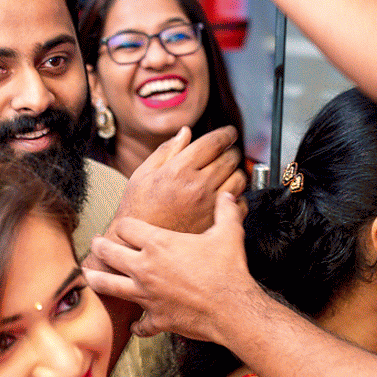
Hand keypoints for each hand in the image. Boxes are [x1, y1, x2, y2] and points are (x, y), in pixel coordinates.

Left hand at [85, 192, 255, 342]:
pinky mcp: (155, 318)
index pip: (127, 227)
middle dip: (99, 247)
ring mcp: (146, 294)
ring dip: (97, 280)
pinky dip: (137, 325)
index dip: (124, 225)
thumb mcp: (229, 233)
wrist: (233, 309)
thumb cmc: (229, 270)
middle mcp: (145, 267)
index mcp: (158, 243)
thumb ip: (226, 211)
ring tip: (88, 277)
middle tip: (95, 244)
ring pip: (110, 285)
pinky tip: (134, 325)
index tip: (124, 226)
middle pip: (109, 253)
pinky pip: (140, 324)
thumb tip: (229, 196)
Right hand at [116, 125, 245, 234]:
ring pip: (239, 179)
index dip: (225, 134)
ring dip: (236, 171)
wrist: (137, 244)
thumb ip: (167, 150)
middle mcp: (197, 186)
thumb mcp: (143, 174)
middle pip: (230, 158)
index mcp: (179, 170)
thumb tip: (185, 132)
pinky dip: (237, 196)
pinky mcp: (215, 222)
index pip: (213, 143)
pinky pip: (240, 203)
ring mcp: (208, 205)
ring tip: (227, 172)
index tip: (228, 133)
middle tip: (227, 151)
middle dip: (231, 150)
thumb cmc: (137, 208)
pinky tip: (225, 195)